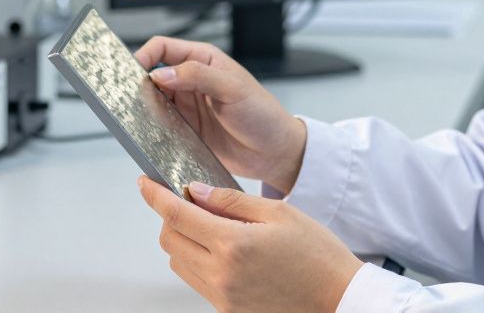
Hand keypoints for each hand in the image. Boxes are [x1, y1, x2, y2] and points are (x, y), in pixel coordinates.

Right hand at [135, 36, 306, 193]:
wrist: (275, 153)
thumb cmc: (263, 114)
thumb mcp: (233, 89)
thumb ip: (197, 76)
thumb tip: (161, 73)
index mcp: (204, 60)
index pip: (163, 47)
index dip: (145, 55)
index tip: (132, 70)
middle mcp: (192, 81)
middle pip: (152, 74)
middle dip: (138, 83)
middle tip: (127, 96)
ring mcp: (187, 106)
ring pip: (153, 101)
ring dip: (144, 108)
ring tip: (137, 116)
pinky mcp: (186, 130)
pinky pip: (160, 126)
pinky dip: (152, 128)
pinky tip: (151, 133)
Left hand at [139, 176, 362, 312]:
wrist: (339, 301)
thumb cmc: (318, 256)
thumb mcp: (279, 213)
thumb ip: (232, 200)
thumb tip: (196, 190)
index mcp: (233, 245)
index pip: (176, 215)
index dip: (155, 196)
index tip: (144, 182)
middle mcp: (221, 275)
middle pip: (169, 240)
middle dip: (170, 216)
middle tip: (190, 201)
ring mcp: (222, 297)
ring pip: (178, 262)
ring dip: (182, 239)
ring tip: (212, 225)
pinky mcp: (228, 311)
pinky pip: (196, 281)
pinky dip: (197, 260)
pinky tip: (223, 249)